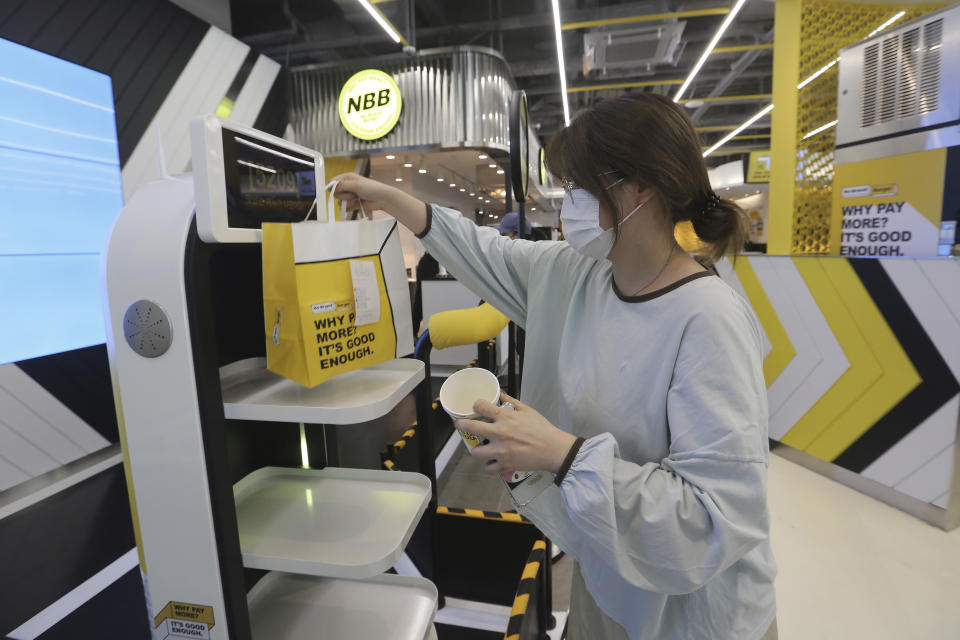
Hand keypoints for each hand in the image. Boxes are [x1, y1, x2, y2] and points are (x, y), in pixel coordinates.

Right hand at [331, 173, 389, 212]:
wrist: (383, 199)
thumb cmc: (373, 188)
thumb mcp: (356, 185)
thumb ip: (342, 185)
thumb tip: (331, 187)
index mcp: (347, 178)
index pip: (333, 182)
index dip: (333, 187)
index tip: (338, 191)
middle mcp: (348, 186)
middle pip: (335, 193)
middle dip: (343, 195)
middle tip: (353, 194)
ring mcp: (350, 195)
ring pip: (340, 201)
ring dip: (348, 202)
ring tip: (357, 199)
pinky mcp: (353, 203)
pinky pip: (345, 207)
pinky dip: (349, 207)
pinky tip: (356, 204)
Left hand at [457, 391, 577, 476]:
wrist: (553, 449)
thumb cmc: (542, 429)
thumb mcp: (528, 410)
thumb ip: (511, 402)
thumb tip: (500, 395)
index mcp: (505, 418)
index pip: (480, 406)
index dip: (476, 405)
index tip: (476, 407)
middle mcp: (500, 433)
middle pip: (471, 427)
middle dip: (462, 424)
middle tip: (461, 424)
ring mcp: (501, 451)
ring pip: (475, 453)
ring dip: (477, 450)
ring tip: (481, 448)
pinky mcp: (505, 465)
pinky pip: (488, 469)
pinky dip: (489, 466)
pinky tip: (492, 462)